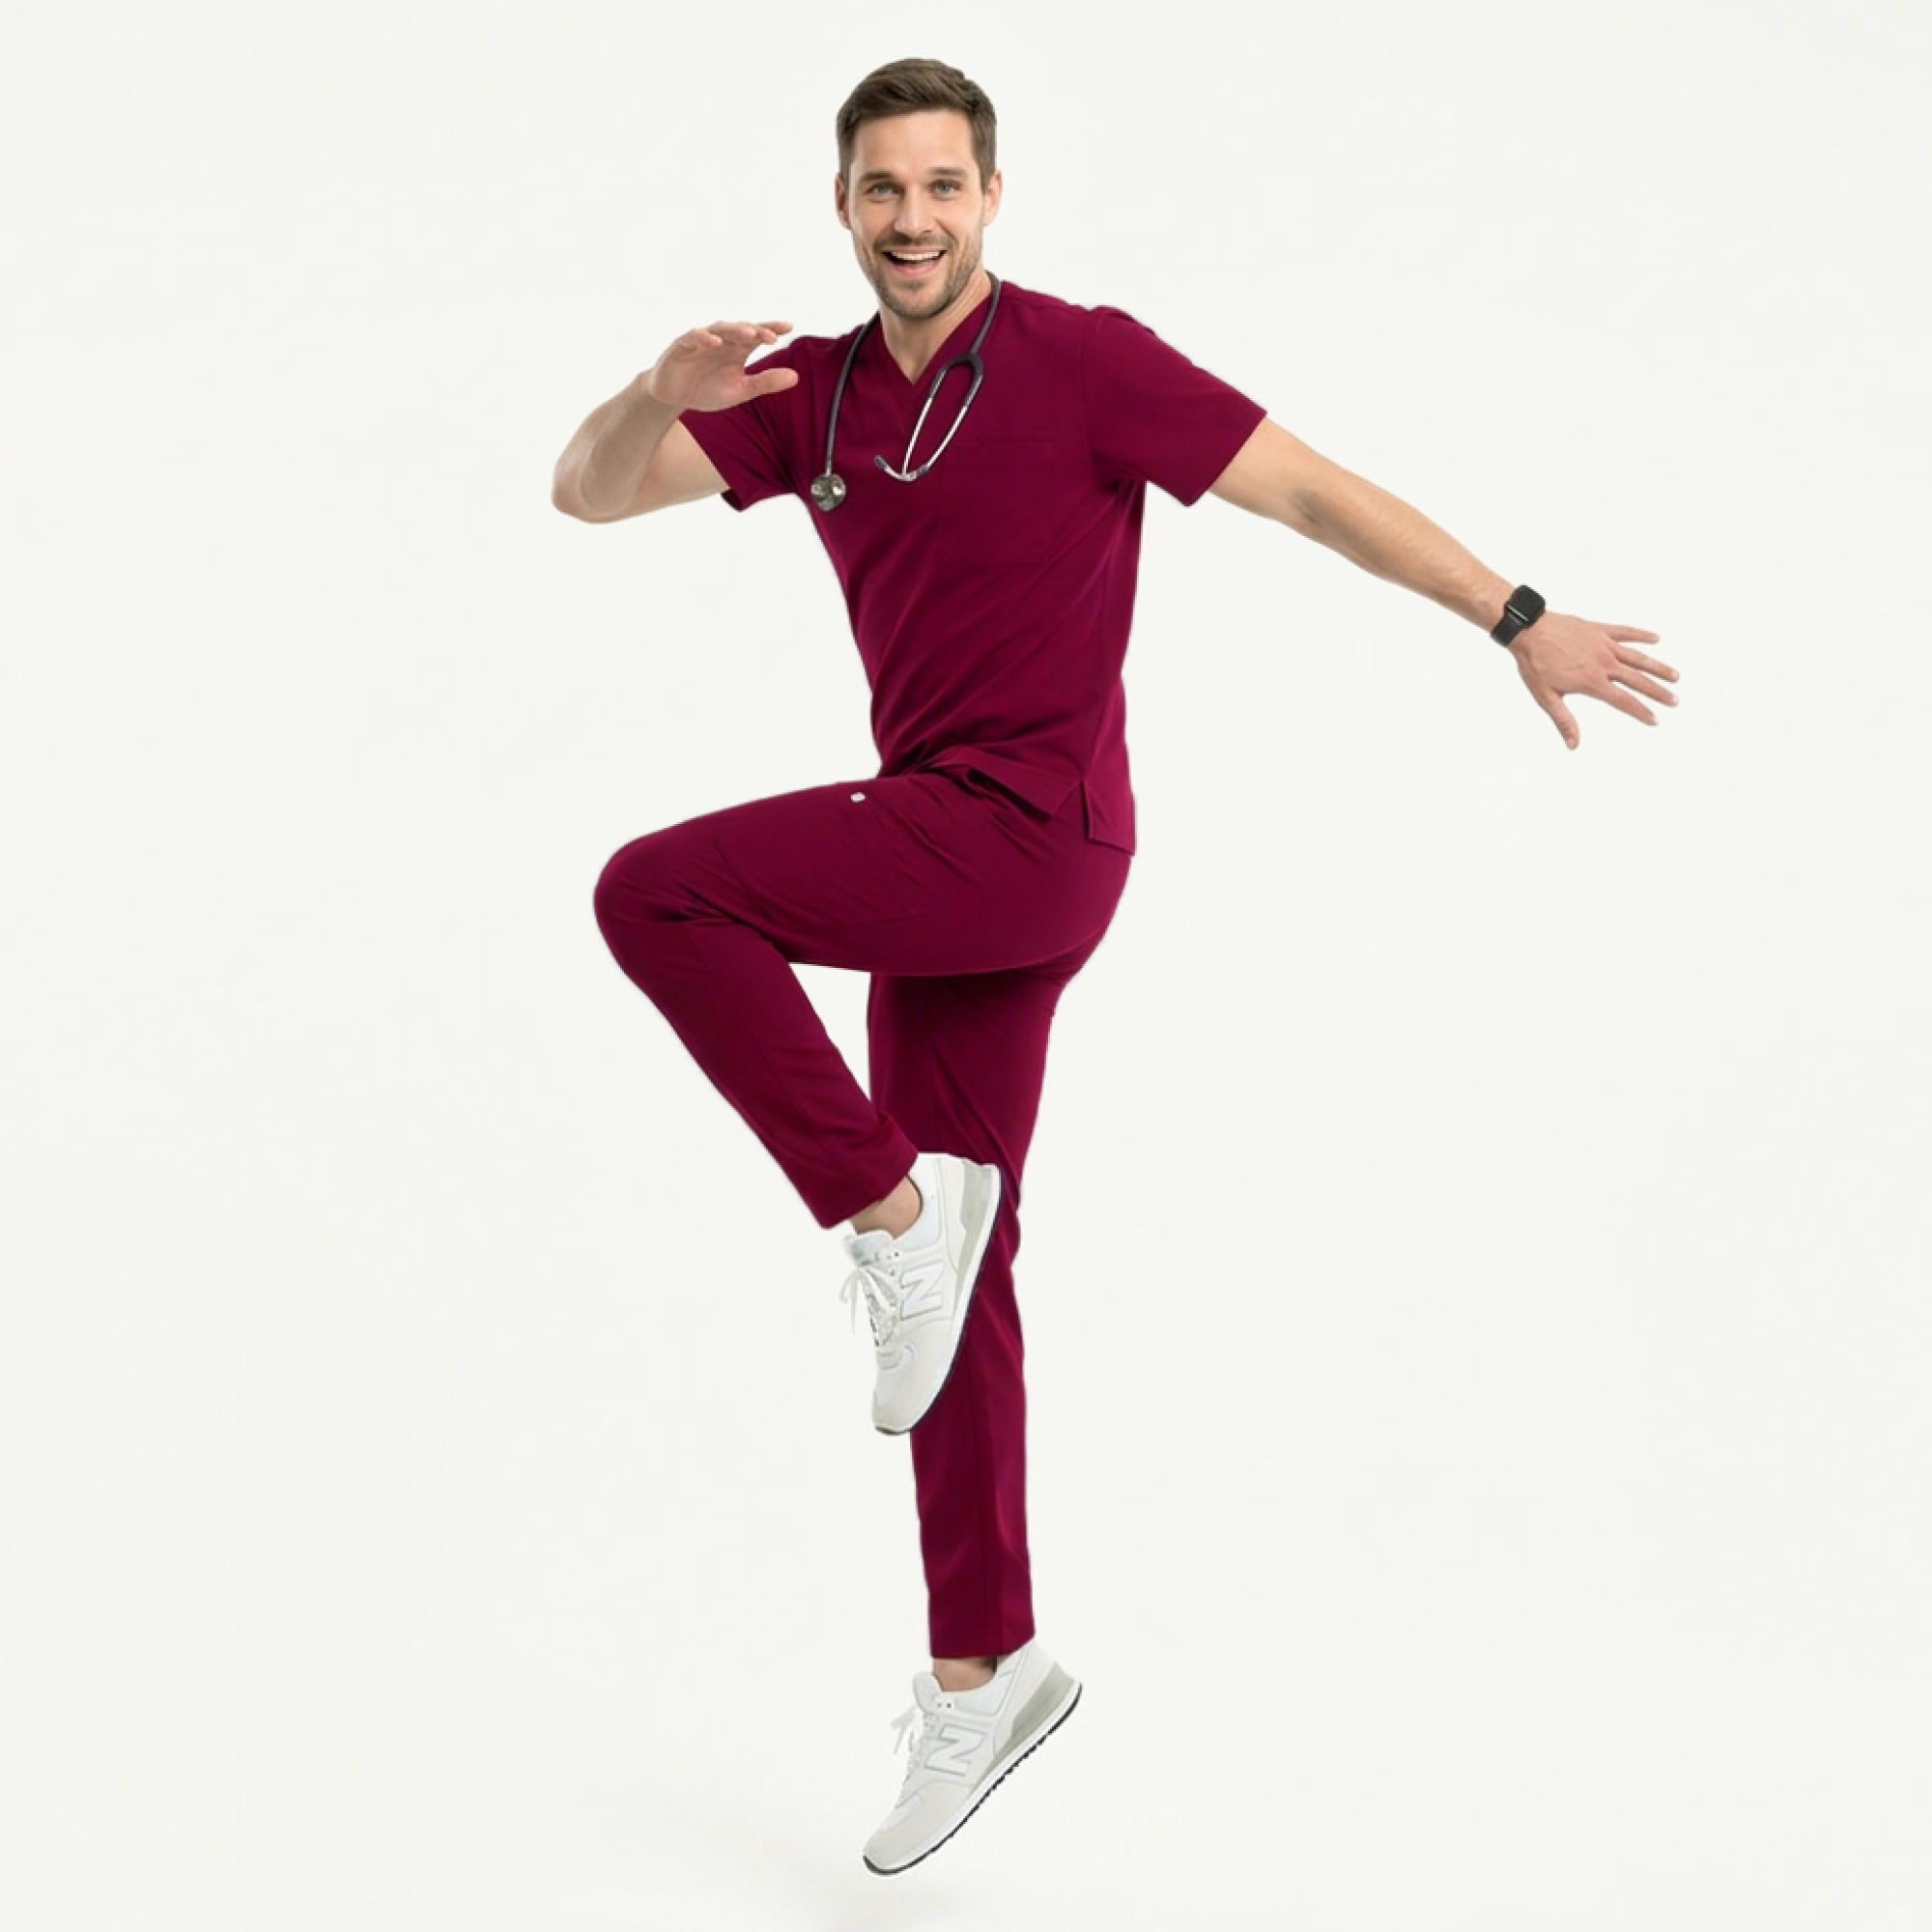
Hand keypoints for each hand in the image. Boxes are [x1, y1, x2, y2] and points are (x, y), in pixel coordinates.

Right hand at [644, 320, 798, 412]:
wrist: (674, 397)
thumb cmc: (708, 390)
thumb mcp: (740, 390)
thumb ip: (765, 383)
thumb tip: (796, 377)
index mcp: (738, 349)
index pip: (758, 334)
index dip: (772, 329)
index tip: (789, 327)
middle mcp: (722, 340)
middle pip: (741, 329)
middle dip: (757, 330)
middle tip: (773, 335)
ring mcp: (702, 341)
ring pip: (720, 329)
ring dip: (735, 330)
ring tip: (750, 334)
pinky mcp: (682, 345)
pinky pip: (694, 337)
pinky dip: (704, 338)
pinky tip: (715, 341)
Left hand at [1508, 613, 1678, 748]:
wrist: (1529, 632)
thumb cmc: (1535, 665)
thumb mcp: (1546, 697)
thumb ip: (1563, 720)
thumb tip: (1573, 744)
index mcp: (1592, 682)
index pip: (1623, 700)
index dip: (1640, 711)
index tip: (1655, 719)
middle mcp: (1603, 663)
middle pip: (1637, 680)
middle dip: (1657, 692)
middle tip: (1674, 701)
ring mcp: (1603, 645)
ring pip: (1638, 657)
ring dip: (1657, 667)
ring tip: (1675, 676)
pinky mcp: (1600, 630)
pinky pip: (1626, 632)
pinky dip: (1641, 635)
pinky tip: (1656, 639)